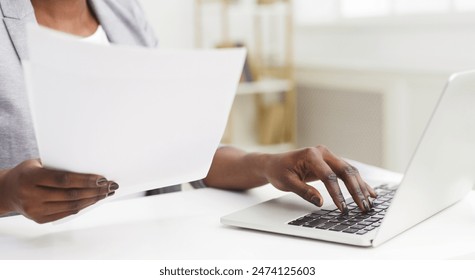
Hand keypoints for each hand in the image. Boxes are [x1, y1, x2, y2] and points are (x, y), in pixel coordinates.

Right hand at [0, 159, 117, 222]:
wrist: (6, 190)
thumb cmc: (27, 172)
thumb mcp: (38, 163)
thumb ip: (59, 166)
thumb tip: (89, 165)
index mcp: (30, 178)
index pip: (64, 180)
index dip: (85, 180)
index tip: (102, 178)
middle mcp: (31, 196)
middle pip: (70, 195)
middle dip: (94, 191)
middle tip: (110, 186)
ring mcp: (34, 210)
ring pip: (71, 206)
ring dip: (91, 200)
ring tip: (105, 193)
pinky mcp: (39, 219)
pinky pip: (65, 213)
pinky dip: (81, 206)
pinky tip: (92, 200)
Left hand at [263, 145, 376, 212]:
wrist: (274, 163)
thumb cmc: (279, 171)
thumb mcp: (286, 182)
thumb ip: (303, 191)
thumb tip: (320, 202)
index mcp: (311, 154)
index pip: (328, 176)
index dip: (337, 193)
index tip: (343, 208)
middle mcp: (323, 152)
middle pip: (345, 171)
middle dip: (356, 190)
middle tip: (363, 207)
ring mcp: (329, 156)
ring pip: (350, 171)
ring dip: (361, 187)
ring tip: (369, 203)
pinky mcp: (331, 162)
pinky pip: (348, 172)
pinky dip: (359, 183)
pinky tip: (370, 192)